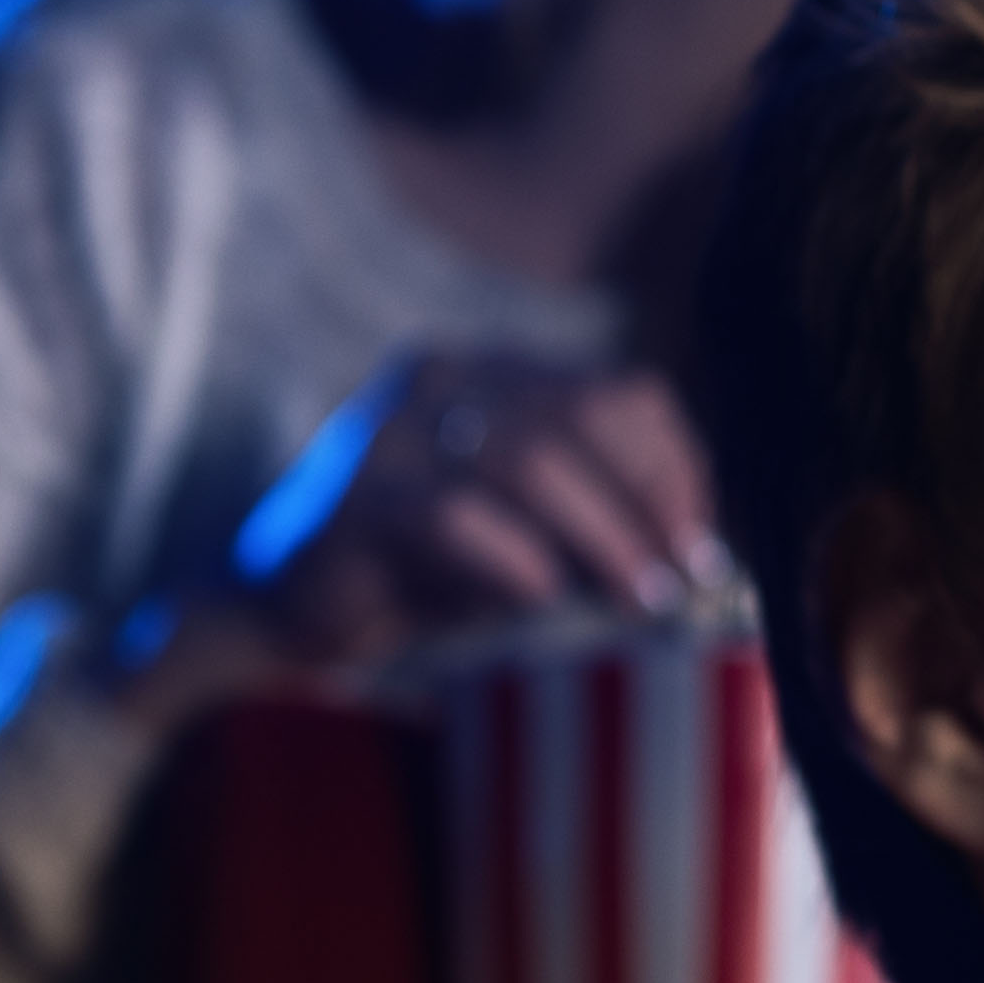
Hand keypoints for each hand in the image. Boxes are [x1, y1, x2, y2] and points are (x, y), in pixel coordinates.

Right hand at [243, 354, 720, 669]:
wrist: (283, 611)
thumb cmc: (420, 573)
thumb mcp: (522, 531)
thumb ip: (593, 518)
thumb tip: (696, 555)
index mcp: (489, 372)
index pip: (617, 392)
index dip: (673, 469)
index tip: (700, 547)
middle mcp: (442, 382)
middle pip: (582, 418)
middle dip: (646, 504)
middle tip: (678, 583)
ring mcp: (393, 436)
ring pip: (527, 463)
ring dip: (599, 538)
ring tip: (636, 601)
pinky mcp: (357, 503)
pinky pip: (453, 518)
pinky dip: (515, 560)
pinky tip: (547, 600)